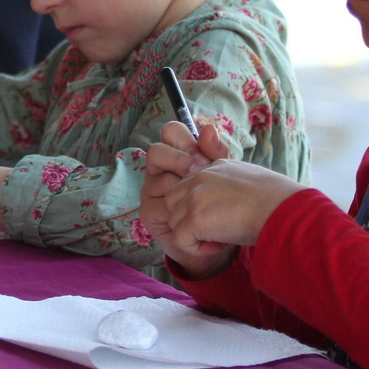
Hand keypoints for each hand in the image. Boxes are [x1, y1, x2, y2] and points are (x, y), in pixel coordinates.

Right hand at [140, 121, 233, 276]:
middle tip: (200, 173)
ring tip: (207, 206)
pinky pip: (162, 207)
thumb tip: (207, 128)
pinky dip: (186, 219)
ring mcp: (150, 191)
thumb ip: (215, 152)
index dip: (186, 140)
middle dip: (180, 161)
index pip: (171, 132)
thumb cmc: (219, 204)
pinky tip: (203, 226)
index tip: (205, 158)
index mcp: (176, 155)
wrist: (219, 240)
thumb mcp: (221, 175)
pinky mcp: (148, 213)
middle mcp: (158, 170)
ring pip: (161, 180)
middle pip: (156, 151)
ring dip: (186, 192)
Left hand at [158, 149, 304, 269]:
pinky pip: (179, 240)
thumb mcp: (251, 182)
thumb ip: (231, 186)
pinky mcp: (194, 218)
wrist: (285, 210)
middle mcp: (200, 177)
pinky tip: (219, 247)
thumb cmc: (279, 201)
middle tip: (219, 230)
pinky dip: (196, 249)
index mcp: (214, 167)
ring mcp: (194, 197)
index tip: (224, 217)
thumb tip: (227, 201)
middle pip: (173, 202)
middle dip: (189, 220)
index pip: (189, 187)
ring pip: (174, 221)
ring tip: (222, 239)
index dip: (200, 207)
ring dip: (194, 235)